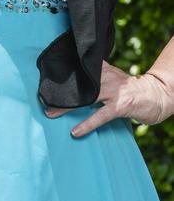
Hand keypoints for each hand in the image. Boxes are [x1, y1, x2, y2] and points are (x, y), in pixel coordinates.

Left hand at [43, 60, 172, 137]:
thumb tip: (76, 77)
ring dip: (66, 107)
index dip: (63, 73)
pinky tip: (75, 132)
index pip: (79, 68)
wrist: (156, 95)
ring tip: (51, 113)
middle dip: (60, 93)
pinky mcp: (120, 106)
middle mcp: (106, 77)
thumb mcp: (112, 77)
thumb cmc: (131, 89)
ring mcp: (113, 91)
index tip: (45, 78)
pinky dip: (87, 124)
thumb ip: (96, 75)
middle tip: (43, 98)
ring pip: (85, 98)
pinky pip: (100, 116)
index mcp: (103, 69)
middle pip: (78, 84)